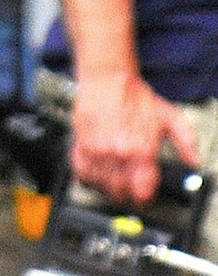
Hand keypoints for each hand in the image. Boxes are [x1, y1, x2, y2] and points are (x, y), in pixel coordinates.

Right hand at [72, 71, 199, 203]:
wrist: (106, 79)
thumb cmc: (134, 96)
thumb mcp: (169, 116)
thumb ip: (185, 140)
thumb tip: (193, 161)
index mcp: (141, 150)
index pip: (142, 194)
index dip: (145, 196)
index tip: (144, 192)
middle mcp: (118, 154)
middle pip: (121, 194)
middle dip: (127, 193)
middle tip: (129, 185)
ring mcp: (97, 151)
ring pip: (101, 186)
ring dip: (108, 186)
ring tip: (114, 177)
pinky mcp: (81, 146)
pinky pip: (82, 174)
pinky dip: (89, 177)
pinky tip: (97, 170)